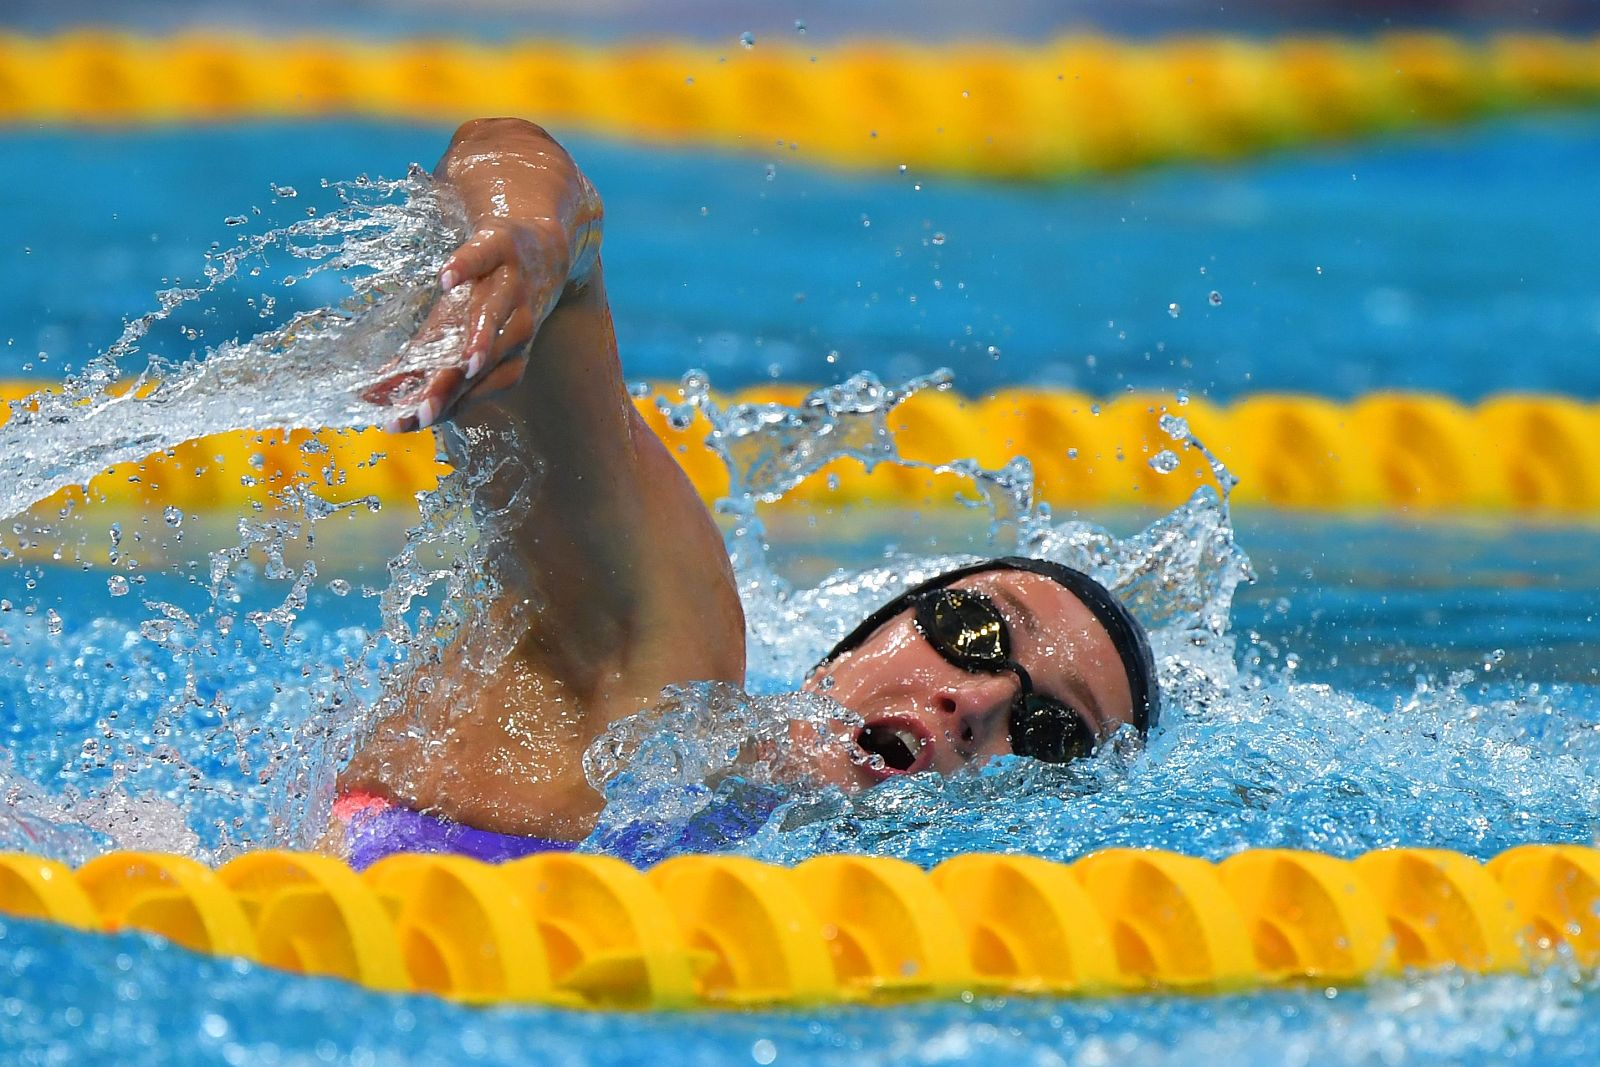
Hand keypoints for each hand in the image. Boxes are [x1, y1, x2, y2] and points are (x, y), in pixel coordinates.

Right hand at [367, 220, 568, 431]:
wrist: (543, 246)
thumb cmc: (494, 301)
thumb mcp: (460, 334)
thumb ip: (422, 366)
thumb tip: (369, 399)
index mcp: (504, 356)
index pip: (469, 390)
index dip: (437, 407)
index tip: (400, 423)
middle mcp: (514, 326)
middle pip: (483, 363)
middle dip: (452, 388)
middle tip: (421, 411)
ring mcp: (511, 286)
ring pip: (496, 316)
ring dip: (481, 339)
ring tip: (462, 363)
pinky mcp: (503, 245)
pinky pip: (485, 257)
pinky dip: (467, 267)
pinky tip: (445, 278)